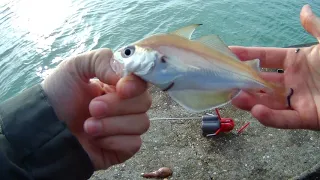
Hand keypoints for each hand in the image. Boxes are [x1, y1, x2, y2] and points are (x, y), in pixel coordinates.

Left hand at [41, 48, 151, 169]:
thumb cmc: (60, 95)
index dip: (136, 85)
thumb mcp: (75, 67)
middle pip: (144, 102)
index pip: (143, 81)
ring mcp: (127, 127)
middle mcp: (126, 104)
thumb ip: (101, 60)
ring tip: (88, 126)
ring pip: (142, 123)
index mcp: (119, 84)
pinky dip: (114, 141)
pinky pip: (135, 143)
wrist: (46, 129)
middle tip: (92, 108)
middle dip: (117, 106)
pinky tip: (96, 140)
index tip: (120, 88)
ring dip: (112, 125)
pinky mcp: (124, 147)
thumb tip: (122, 76)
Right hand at [229, 4, 319, 129]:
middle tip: (226, 81)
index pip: (265, 57)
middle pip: (261, 81)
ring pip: (268, 101)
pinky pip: (285, 119)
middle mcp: (292, 81)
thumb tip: (303, 9)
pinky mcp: (307, 118)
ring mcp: (298, 100)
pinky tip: (256, 111)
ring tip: (235, 98)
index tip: (228, 52)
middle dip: (243, 81)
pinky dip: (270, 117)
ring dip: (250, 101)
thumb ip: (315, 28)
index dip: (247, 55)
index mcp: (296, 61)